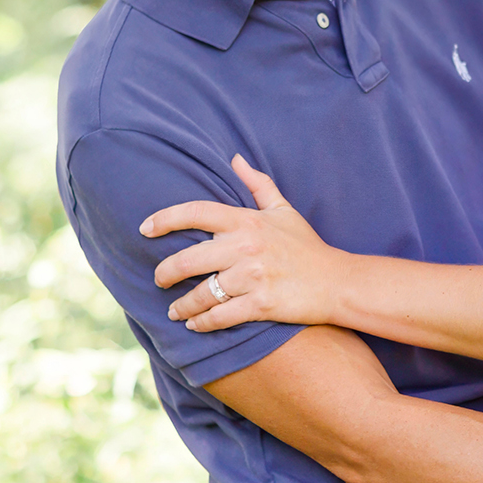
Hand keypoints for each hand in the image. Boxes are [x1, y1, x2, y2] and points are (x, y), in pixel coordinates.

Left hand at [140, 154, 342, 330]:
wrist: (337, 281)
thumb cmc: (306, 246)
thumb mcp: (283, 210)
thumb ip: (258, 184)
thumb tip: (235, 158)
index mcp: (248, 221)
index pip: (196, 212)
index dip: (165, 219)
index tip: (145, 229)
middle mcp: (246, 246)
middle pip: (187, 260)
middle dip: (165, 274)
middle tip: (159, 280)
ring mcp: (253, 277)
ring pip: (201, 294)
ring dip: (182, 306)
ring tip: (175, 310)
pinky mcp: (261, 304)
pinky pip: (219, 317)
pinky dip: (202, 323)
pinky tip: (195, 324)